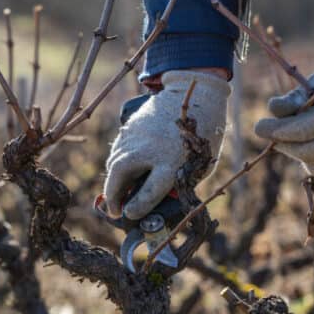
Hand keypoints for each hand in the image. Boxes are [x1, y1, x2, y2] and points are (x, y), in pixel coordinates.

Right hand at [104, 70, 229, 219]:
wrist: (195, 98)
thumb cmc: (200, 138)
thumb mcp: (197, 168)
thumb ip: (175, 184)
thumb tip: (156, 199)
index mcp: (171, 162)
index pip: (150, 192)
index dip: (137, 208)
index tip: (128, 215)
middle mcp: (149, 149)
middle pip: (120, 176)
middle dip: (113, 196)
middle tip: (115, 211)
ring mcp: (135, 136)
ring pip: (115, 163)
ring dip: (114, 180)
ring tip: (119, 194)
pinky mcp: (129, 128)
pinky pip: (118, 151)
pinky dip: (118, 164)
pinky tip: (125, 172)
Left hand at [254, 55, 313, 175]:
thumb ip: (294, 97)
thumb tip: (272, 110)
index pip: (302, 130)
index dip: (277, 131)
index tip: (258, 127)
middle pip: (303, 150)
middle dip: (281, 142)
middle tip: (267, 130)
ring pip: (310, 163)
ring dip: (293, 150)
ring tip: (291, 133)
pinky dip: (308, 158)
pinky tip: (309, 141)